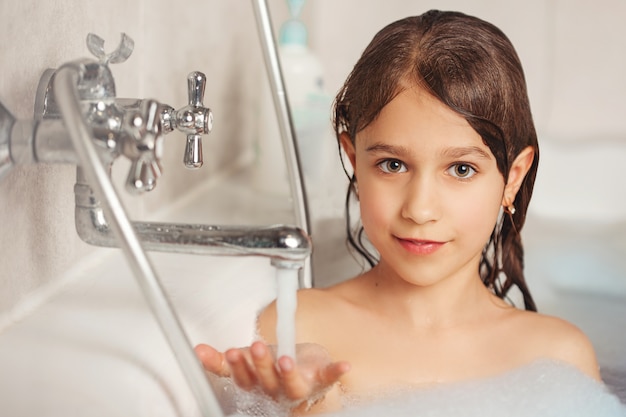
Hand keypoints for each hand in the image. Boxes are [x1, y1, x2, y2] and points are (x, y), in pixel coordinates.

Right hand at [194, 341, 349, 407]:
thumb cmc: (273, 367)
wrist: (304, 371)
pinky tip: (343, 365)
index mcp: (257, 384)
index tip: (232, 353)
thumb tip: (197, 352)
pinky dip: (336, 372)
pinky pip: (329, 378)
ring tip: (286, 359)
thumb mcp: (246, 362)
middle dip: (260, 365)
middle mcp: (277, 390)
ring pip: (292, 385)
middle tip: (256, 348)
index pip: (244, 379)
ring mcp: (299, 387)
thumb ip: (222, 361)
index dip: (238, 367)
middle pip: (266, 381)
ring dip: (288, 373)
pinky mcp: (320, 381)